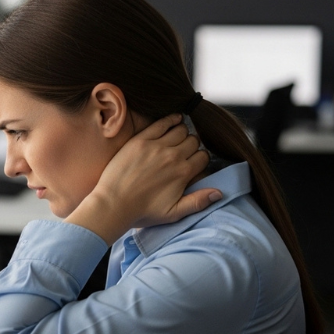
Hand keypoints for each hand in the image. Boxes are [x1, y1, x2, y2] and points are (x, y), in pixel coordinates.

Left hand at [66, 114, 221, 244]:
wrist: (113, 205)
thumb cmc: (142, 212)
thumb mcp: (174, 213)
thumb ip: (198, 202)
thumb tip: (219, 193)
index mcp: (183, 173)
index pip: (203, 157)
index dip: (200, 159)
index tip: (193, 163)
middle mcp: (173, 156)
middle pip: (193, 141)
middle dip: (192, 146)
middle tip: (184, 152)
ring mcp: (156, 146)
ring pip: (180, 130)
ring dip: (182, 133)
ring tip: (177, 140)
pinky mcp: (140, 140)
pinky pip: (161, 123)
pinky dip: (171, 119)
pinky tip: (174, 120)